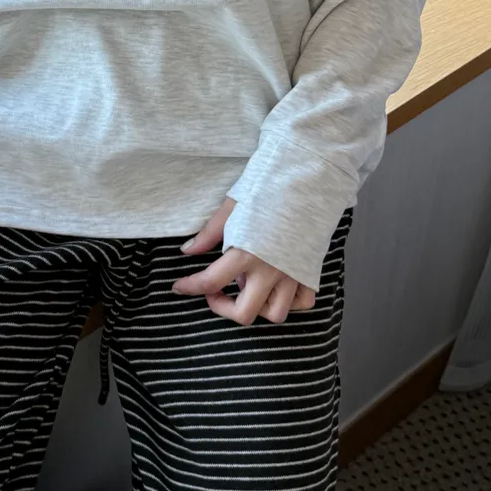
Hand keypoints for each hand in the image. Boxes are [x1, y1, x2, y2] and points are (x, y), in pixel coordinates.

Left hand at [172, 197, 315, 325]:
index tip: (180, 287)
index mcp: (246, 253)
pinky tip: (277, 286)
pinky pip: (303, 302)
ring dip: (258, 306)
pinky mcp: (310, 269)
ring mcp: (293, 273)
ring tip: (249, 285)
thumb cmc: (267, 188)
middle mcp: (270, 270)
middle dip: (224, 308)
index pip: (210, 282)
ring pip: (276, 314)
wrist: (305, 176)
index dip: (190, 287)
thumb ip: (209, 234)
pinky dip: (289, 301)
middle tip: (215, 292)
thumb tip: (187, 251)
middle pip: (244, 314)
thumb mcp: (231, 208)